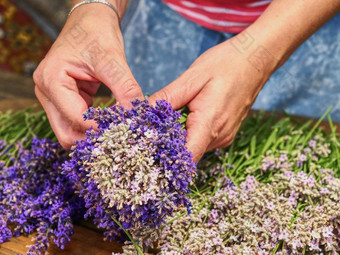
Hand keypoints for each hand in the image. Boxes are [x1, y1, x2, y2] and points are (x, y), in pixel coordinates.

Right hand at [33, 4, 142, 147]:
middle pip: (67, 133)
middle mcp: (46, 92)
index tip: (126, 131)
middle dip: (93, 138)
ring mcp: (54, 98)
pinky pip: (78, 122)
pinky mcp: (64, 100)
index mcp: (51, 80)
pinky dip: (94, 125)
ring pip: (71, 131)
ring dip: (94, 133)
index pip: (76, 119)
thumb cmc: (97, 34)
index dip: (102, 128)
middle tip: (120, 137)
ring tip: (118, 129)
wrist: (91, 21)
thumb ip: (126, 89)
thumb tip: (138, 117)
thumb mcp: (113, 60)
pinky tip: (111, 121)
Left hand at [149, 35, 276, 161]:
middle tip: (149, 129)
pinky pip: (202, 139)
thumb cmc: (226, 64)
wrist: (256, 59)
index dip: (165, 161)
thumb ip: (167, 97)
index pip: (187, 158)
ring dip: (178, 136)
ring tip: (165, 119)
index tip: (147, 154)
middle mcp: (219, 136)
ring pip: (193, 145)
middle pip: (186, 152)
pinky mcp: (225, 132)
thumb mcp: (192, 76)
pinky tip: (184, 115)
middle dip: (165, 144)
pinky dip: (189, 131)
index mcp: (210, 123)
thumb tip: (142, 113)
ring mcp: (224, 136)